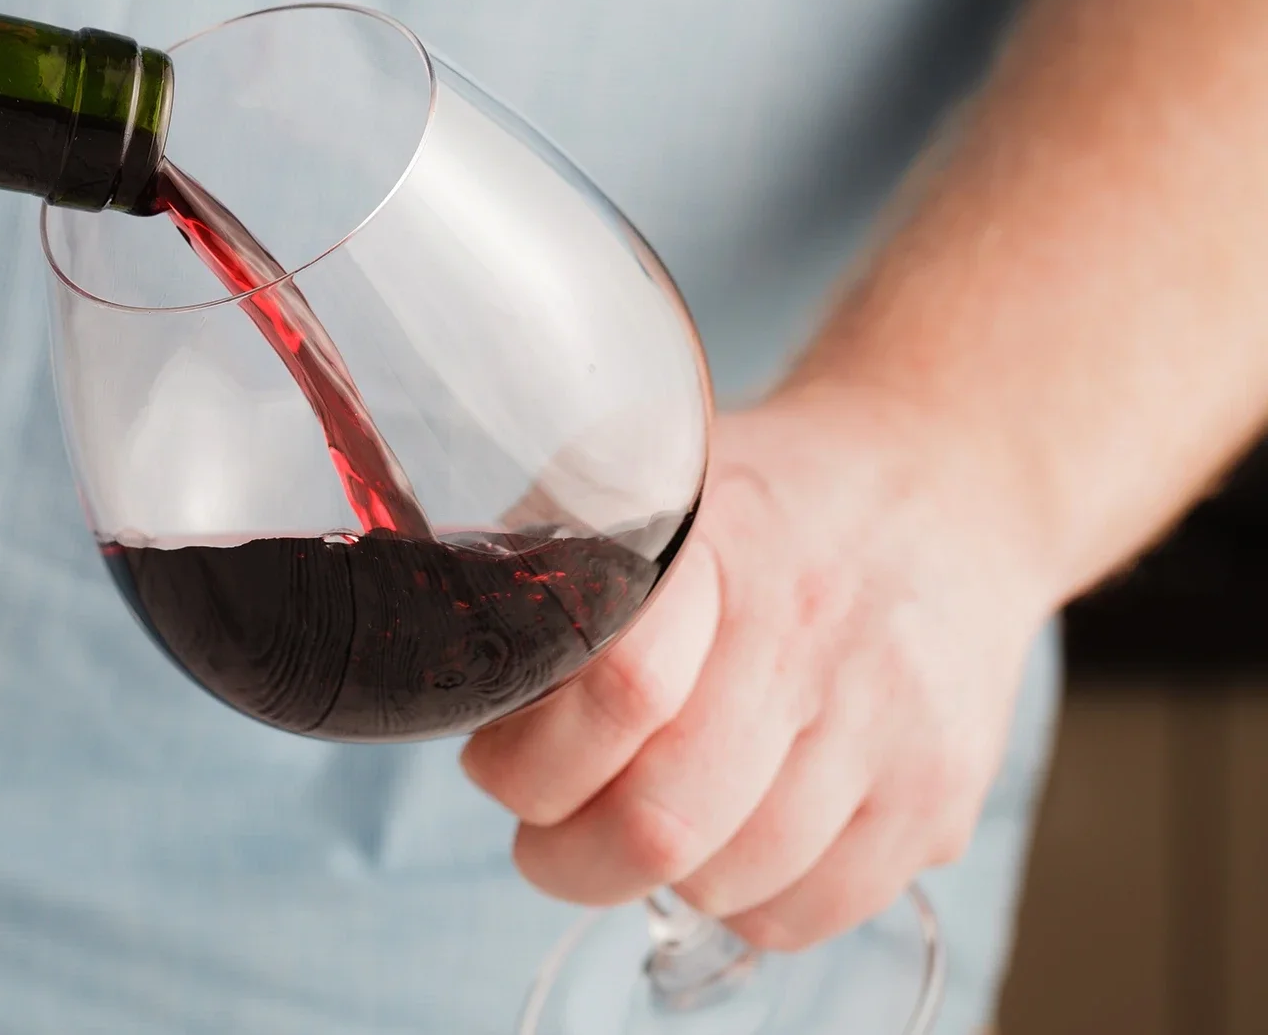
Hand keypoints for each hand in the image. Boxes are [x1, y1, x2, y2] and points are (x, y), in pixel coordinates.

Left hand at [460, 385, 1055, 950]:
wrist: (943, 485)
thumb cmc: (764, 506)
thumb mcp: (650, 484)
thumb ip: (551, 564)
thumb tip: (453, 674)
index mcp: (712, 541)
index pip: (620, 687)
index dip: (534, 759)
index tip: (500, 762)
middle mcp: (808, 630)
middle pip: (663, 820)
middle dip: (571, 856)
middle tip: (552, 839)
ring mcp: (886, 719)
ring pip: (728, 881)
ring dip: (659, 879)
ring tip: (653, 820)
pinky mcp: (940, 791)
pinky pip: (810, 912)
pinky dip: (744, 905)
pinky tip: (735, 841)